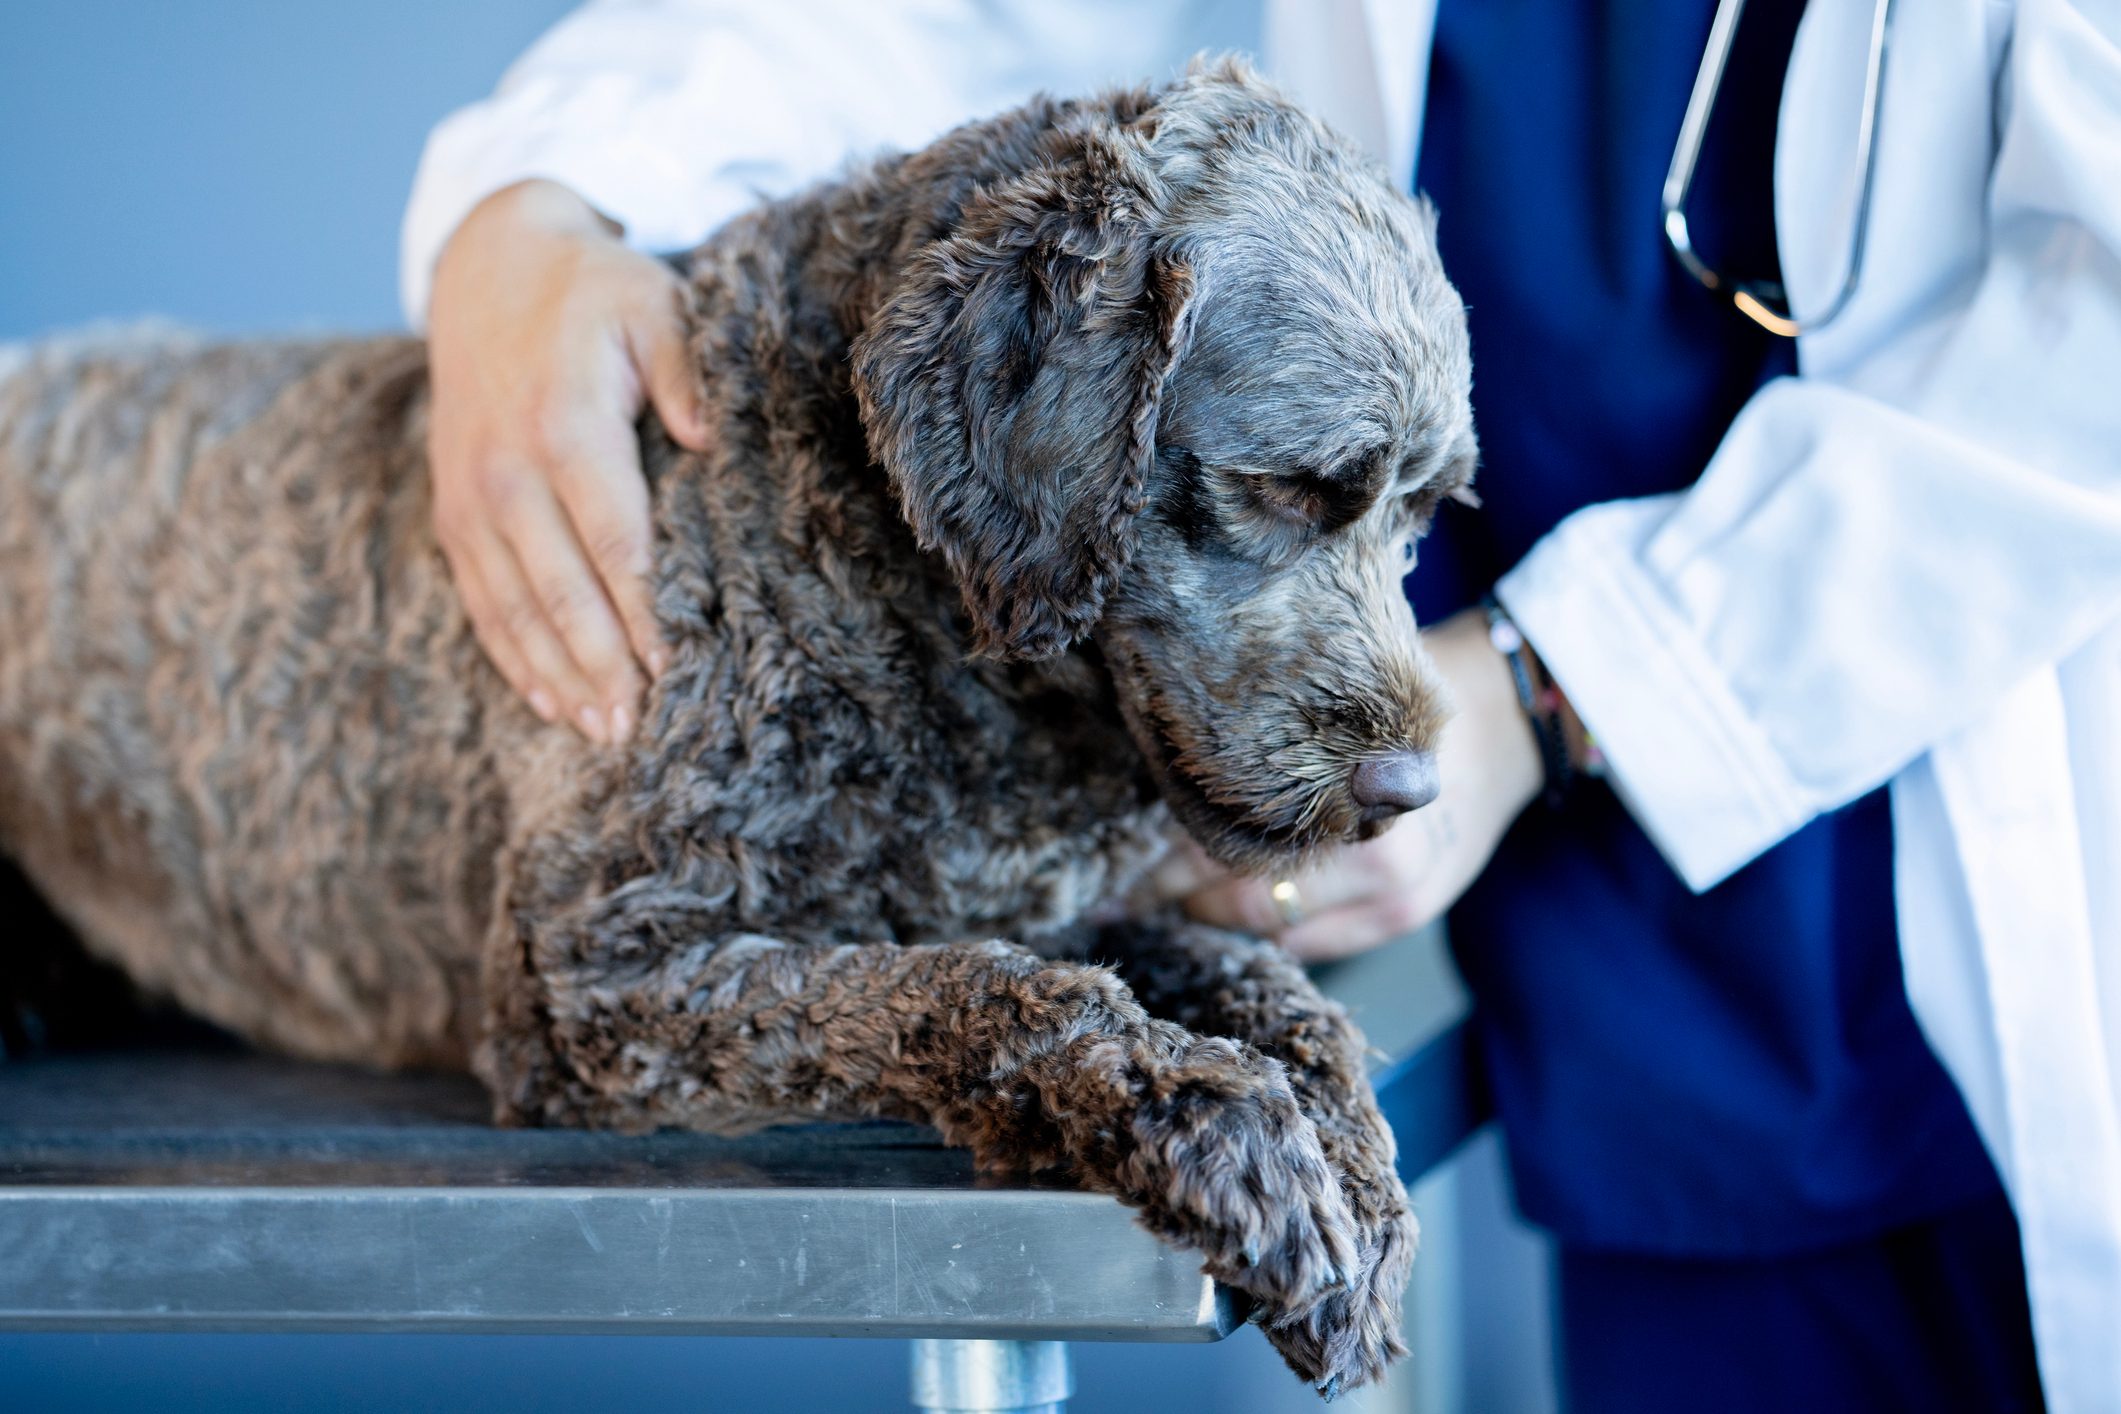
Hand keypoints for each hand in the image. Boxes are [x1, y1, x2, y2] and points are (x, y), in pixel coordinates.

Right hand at [426, 179, 711, 741]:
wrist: (485, 269)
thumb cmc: (590, 295)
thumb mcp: (650, 304)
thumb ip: (684, 368)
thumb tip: (708, 437)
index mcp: (562, 424)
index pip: (612, 537)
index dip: (643, 607)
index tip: (675, 665)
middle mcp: (505, 470)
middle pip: (560, 588)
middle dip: (601, 663)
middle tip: (639, 728)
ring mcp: (469, 497)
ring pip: (515, 607)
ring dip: (558, 674)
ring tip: (602, 731)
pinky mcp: (451, 513)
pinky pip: (481, 599)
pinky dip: (513, 655)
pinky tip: (549, 699)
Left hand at [1146, 606, 1543, 961]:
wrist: (1506, 723)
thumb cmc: (1404, 694)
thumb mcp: (1332, 705)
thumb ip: (1265, 745)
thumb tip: (1162, 764)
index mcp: (1349, 796)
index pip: (1231, 845)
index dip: (1165, 860)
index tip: (1116, 868)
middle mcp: (1375, 859)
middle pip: (1243, 899)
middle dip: (1177, 896)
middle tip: (1123, 888)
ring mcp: (1393, 897)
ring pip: (1272, 928)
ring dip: (1215, 915)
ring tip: (1162, 897)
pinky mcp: (1403, 917)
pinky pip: (1310, 943)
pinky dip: (1265, 929)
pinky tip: (1227, 909)